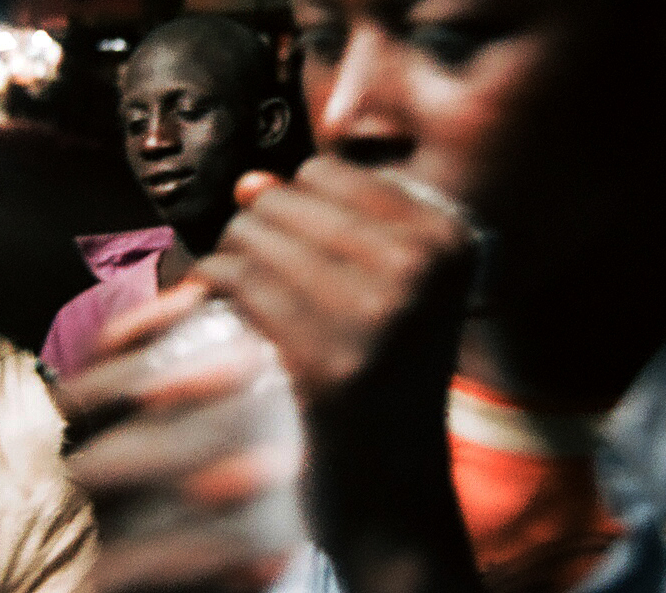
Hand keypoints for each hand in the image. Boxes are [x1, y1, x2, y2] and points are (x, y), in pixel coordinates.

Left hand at [62, 157, 481, 592]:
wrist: (394, 494)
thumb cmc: (381, 378)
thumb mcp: (388, 288)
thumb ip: (323, 223)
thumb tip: (250, 180)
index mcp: (450, 238)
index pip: (331, 173)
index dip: (293, 204)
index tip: (290, 250)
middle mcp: (425, 265)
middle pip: (289, 197)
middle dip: (255, 229)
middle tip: (257, 278)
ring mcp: (380, 312)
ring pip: (256, 234)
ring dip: (230, 257)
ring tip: (240, 293)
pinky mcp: (328, 358)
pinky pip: (239, 280)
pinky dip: (215, 287)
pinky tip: (220, 308)